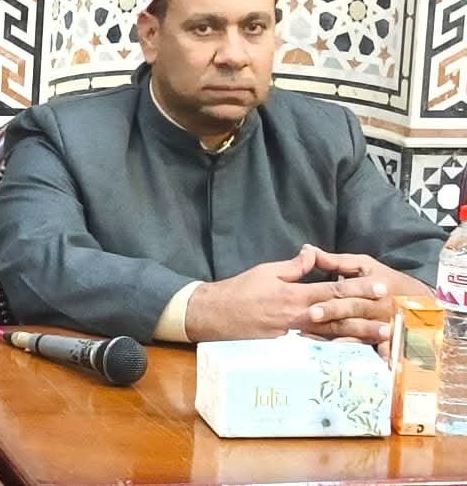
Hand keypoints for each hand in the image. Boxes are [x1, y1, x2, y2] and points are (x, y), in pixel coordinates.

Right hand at [185, 245, 390, 341]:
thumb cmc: (238, 291)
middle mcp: (297, 316)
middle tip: (391, 316)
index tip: (380, 286)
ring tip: (381, 337)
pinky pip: (316, 348)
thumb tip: (312, 254)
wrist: (214, 316)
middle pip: (338, 316)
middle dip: (366, 315)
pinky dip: (337, 350)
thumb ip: (293, 267)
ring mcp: (293, 335)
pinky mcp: (287, 348)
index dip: (358, 288)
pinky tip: (354, 351)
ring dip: (359, 336)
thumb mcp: (265, 271)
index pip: (332, 290)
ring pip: (332, 335)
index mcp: (293, 295)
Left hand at [300, 245, 431, 344]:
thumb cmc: (387, 280)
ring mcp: (385, 323)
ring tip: (314, 340)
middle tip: (311, 316)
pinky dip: (356, 352)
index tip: (311, 306)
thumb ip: (335, 262)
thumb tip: (308, 251)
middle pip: (354, 310)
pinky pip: (370, 347)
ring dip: (338, 336)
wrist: (423, 303)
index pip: (350, 291)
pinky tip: (339, 357)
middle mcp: (380, 305)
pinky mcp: (387, 339)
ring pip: (359, 331)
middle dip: (333, 313)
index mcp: (375, 284)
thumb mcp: (365, 266)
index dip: (332, 298)